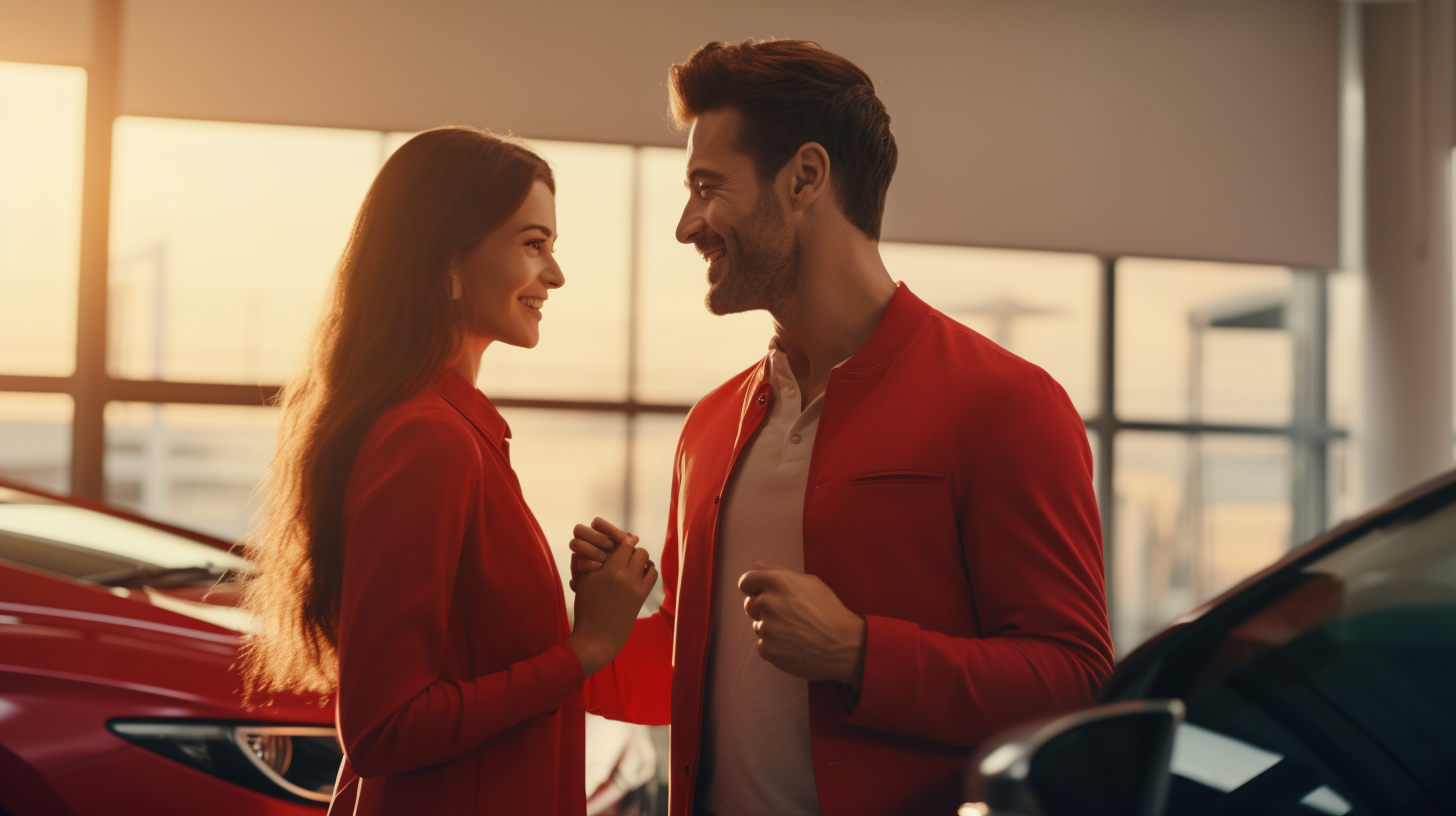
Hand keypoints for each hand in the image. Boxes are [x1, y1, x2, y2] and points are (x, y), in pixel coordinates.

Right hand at [567, 527, 656, 676]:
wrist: (597, 637)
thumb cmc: (586, 608)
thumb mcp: (582, 582)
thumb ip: (587, 561)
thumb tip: (593, 544)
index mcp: (606, 569)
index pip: (622, 542)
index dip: (622, 540)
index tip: (620, 541)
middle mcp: (622, 574)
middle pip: (636, 548)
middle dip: (631, 549)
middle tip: (625, 553)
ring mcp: (635, 585)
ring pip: (645, 558)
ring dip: (640, 558)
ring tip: (632, 564)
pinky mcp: (642, 596)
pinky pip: (652, 573)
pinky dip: (648, 570)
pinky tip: (640, 574)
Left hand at [739, 562, 865, 689]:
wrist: (843, 644)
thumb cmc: (829, 610)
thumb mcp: (810, 582)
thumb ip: (778, 572)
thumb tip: (757, 566)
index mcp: (777, 582)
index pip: (745, 581)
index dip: (753, 588)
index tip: (762, 594)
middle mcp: (768, 602)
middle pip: (750, 605)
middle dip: (763, 609)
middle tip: (788, 616)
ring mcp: (767, 627)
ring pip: (758, 626)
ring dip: (772, 628)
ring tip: (798, 631)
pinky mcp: (768, 650)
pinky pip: (763, 645)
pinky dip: (775, 647)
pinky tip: (795, 645)